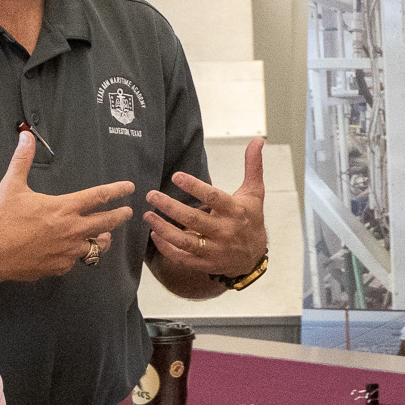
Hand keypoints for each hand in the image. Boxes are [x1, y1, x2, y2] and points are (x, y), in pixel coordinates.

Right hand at [0, 130, 134, 282]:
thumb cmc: (2, 220)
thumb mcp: (12, 186)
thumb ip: (22, 160)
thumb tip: (26, 136)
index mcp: (64, 208)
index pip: (99, 196)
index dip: (117, 190)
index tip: (129, 187)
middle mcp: (71, 229)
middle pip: (106, 222)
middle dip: (120, 216)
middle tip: (127, 212)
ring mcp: (68, 251)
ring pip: (96, 246)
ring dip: (102, 239)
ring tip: (105, 236)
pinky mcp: (60, 267)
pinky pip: (75, 260)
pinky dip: (76, 255)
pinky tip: (73, 251)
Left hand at [145, 136, 268, 280]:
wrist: (254, 256)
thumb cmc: (251, 218)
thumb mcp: (254, 192)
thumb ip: (253, 165)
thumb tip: (257, 140)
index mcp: (235, 211)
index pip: (214, 198)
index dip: (194, 187)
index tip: (176, 176)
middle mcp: (225, 232)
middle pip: (193, 219)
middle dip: (170, 207)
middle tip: (151, 195)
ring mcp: (215, 250)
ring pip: (185, 241)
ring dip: (163, 229)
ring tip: (147, 215)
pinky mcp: (206, 264)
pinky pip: (183, 258)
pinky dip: (167, 248)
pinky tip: (155, 235)